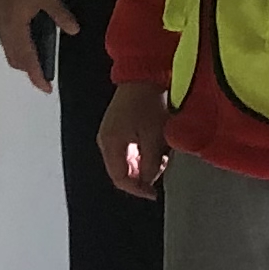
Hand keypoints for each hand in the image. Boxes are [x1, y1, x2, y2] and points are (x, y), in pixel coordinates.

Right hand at [0, 0, 65, 92]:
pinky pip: (7, 41)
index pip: (27, 60)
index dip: (37, 76)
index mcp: (16, 29)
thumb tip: (73, 30)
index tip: (46, 88)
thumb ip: (60, 15)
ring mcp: (0, 23)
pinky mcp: (0, 16)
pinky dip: (18, 48)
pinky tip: (29, 41)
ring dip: (22, 60)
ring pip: (10, 51)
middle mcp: (5, 30)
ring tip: (38, 61)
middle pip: (15, 59)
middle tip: (43, 75)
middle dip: (28, 70)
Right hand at [97, 80, 171, 199]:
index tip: (153, 194)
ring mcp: (111, 133)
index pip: (120, 179)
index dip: (137, 190)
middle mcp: (106, 140)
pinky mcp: (119, 127)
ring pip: (127, 161)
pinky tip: (156, 145)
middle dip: (143, 175)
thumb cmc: (147, 101)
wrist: (144, 75)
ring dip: (145, 163)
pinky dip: (143, 152)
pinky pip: (129, 149)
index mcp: (110, 144)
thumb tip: (150, 181)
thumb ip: (151, 164)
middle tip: (161, 168)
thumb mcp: (154, 137)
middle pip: (123, 171)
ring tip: (162, 153)